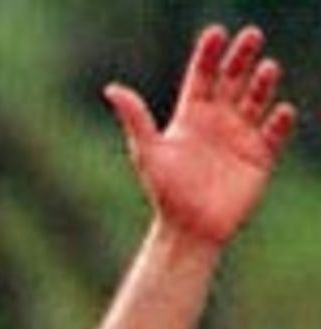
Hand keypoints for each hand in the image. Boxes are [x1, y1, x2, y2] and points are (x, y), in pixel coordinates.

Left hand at [105, 25, 295, 246]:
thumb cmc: (165, 193)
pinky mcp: (259, 157)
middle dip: (242, 57)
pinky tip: (279, 112)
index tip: (216, 34)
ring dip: (263, 83)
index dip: (210, 53)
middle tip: (251, 37)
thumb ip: (135, 118)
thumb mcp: (148, 152)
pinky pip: (275, 133)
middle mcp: (218, 121)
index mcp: (191, 116)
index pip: (203, 76)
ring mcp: (240, 137)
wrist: (187, 231)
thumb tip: (112, 89)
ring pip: (257, 99)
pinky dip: (280, 122)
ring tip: (267, 69)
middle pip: (233, 79)